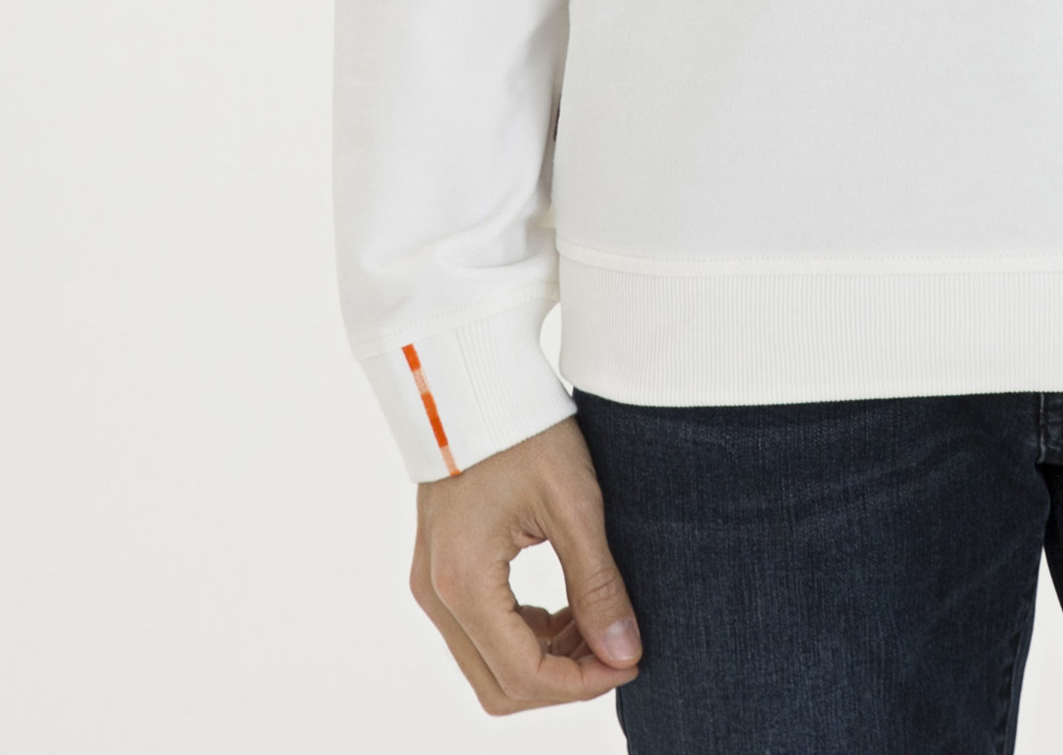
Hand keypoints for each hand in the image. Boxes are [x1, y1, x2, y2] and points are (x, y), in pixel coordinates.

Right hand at [410, 414, 642, 713]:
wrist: (473, 378)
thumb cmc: (525, 429)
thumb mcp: (574, 503)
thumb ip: (597, 584)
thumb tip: (624, 653)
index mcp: (464, 581)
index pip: (523, 675)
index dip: (583, 684)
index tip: (630, 661)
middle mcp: (436, 594)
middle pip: (500, 685)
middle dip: (565, 680)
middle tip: (617, 648)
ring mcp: (431, 585)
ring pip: (488, 665)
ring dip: (546, 660)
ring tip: (599, 623)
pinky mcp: (438, 571)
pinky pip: (478, 634)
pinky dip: (525, 637)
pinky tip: (567, 609)